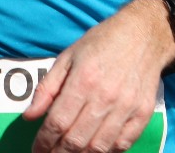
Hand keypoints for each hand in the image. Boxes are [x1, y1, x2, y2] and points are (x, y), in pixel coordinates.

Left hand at [23, 0, 174, 152]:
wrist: (144, 35)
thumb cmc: (102, 43)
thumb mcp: (68, 56)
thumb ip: (47, 88)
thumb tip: (30, 116)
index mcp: (83, 80)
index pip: (57, 122)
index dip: (44, 142)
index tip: (37, 149)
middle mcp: (105, 96)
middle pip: (76, 140)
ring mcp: (126, 107)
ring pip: (99, 147)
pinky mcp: (143, 113)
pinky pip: (123, 144)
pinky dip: (108, 152)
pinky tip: (95, 149)